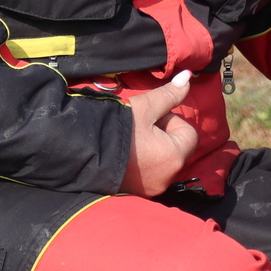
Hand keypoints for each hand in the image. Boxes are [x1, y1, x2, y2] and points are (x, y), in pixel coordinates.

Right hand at [121, 70, 199, 196]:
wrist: (81, 151)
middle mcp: (168, 177)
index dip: (171, 120)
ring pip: (164, 160)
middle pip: (177, 148)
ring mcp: (152, 188)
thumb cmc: (117, 127)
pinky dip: (144, 161)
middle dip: (163, 134)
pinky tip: (127, 152)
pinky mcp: (137, 193)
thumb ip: (170, 94)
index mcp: (174, 157)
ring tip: (132, 139)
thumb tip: (188, 77)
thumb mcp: (146, 106)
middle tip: (140, 126)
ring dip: (154, 147)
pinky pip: (150, 173)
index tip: (151, 117)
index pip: (189, 133)